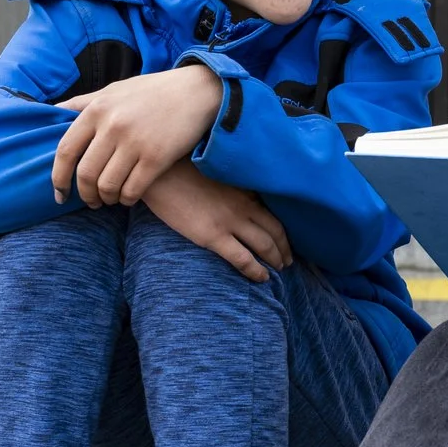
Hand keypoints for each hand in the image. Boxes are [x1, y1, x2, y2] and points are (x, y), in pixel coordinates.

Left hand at [53, 66, 223, 205]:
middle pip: (86, 174)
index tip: (59, 193)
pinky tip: (129, 197)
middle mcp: (113, 126)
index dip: (58, 177)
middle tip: (91, 201)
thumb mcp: (114, 89)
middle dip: (85, 194)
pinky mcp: (157, 158)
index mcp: (97, 109)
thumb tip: (51, 111)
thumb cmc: (152, 91)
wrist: (197, 91)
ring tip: (111, 199)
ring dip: (106, 199)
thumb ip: (83, 102)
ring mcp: (135, 142)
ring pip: (108, 186)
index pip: (65, 151)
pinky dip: (127, 199)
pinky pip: (133, 190)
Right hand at [142, 162, 293, 282]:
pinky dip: (256, 271)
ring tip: (280, 269)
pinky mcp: (213, 236)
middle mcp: (243, 205)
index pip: (274, 211)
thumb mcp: (215, 171)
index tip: (287, 240)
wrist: (159, 173)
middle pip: (275, 230)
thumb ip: (231, 184)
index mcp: (244, 188)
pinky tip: (262, 278)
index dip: (283, 230)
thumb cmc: (181, 169)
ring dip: (276, 259)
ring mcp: (230, 221)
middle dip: (285, 248)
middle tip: (288, 260)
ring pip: (265, 245)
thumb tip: (240, 195)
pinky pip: (243, 259)